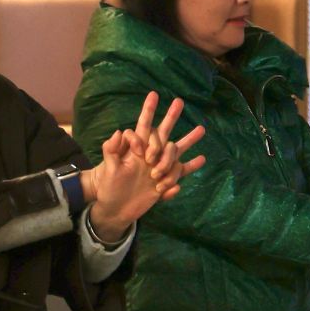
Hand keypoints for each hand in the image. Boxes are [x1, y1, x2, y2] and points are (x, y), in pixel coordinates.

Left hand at [83, 93, 206, 238]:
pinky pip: (180, 172)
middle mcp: (150, 154)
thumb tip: (118, 131)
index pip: (144, 128)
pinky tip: (201, 160)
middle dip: (171, 116)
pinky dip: (190, 168)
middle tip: (179, 101)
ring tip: (201, 129)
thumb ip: (111, 150)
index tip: (141, 155)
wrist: (116, 208)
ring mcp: (159, 167)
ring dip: (189, 139)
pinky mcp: (165, 181)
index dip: (145, 138)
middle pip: (163, 130)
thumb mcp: (108, 169)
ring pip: (177, 149)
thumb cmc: (108, 187)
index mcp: (136, 149)